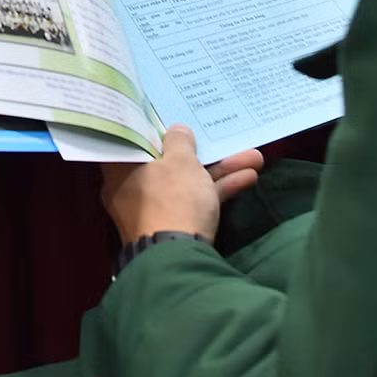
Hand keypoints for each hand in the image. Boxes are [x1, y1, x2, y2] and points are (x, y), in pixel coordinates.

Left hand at [101, 125, 263, 242]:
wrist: (179, 258)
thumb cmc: (173, 198)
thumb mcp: (181, 161)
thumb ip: (179, 141)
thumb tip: (176, 130)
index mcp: (122, 168)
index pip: (138, 141)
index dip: (160, 128)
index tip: (177, 118)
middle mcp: (132, 188)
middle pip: (170, 161)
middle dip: (205, 152)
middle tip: (225, 137)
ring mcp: (154, 209)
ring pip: (187, 182)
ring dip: (220, 170)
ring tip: (255, 158)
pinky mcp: (174, 227)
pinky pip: (193, 201)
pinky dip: (216, 190)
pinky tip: (248, 178)